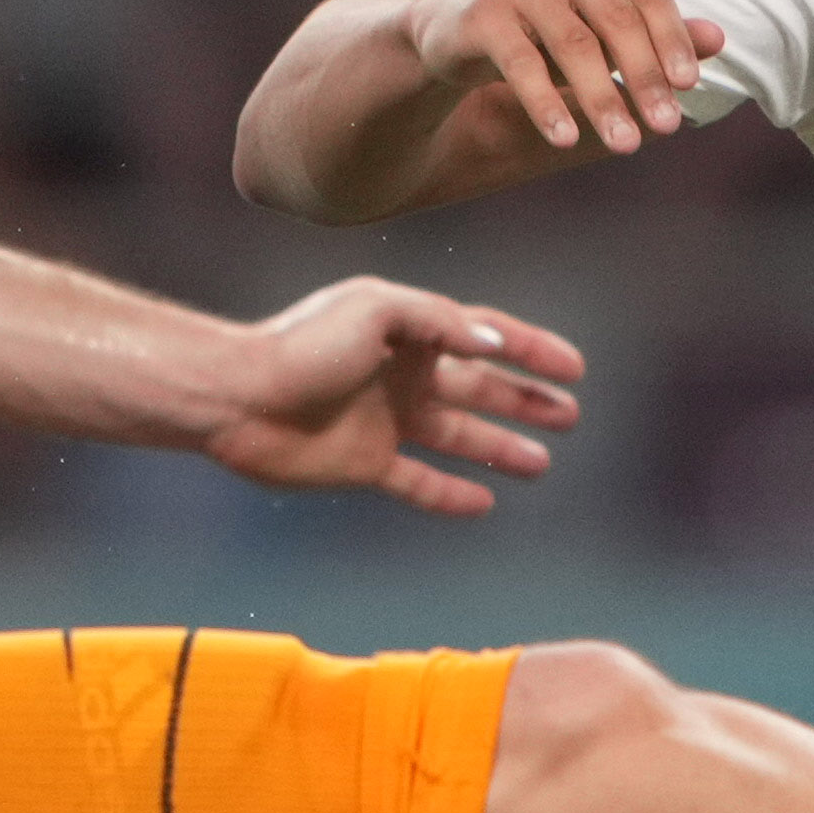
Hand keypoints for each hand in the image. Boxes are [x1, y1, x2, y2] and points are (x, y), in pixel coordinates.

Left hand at [193, 284, 586, 514]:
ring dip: (500, 447)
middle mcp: (402, 375)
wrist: (237, 398)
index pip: (485, 338)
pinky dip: (451, 492)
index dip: (531, 351)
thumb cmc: (301, 345)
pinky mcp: (363, 464)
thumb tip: (492, 342)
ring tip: (540, 463)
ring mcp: (385, 421)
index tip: (576, 369)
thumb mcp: (376, 311)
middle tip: (570, 415)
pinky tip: (484, 502)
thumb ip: (438, 322)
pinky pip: (419, 482)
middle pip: (480, 389)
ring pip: (458, 437)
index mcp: (409, 331)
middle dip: (525, 400)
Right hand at [414, 0, 723, 159]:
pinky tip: (566, 138)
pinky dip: (548, 105)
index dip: (672, 40)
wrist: (449, 30)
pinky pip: (523, 65)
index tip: (689, 86)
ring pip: (575, 45)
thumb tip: (718, 40)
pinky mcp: (481, 14)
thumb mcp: (598, 27)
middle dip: (645, 78)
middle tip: (667, 125)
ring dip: (603, 100)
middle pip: (617, 19)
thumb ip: (653, 30)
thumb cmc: (539, 26)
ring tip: (624, 144)